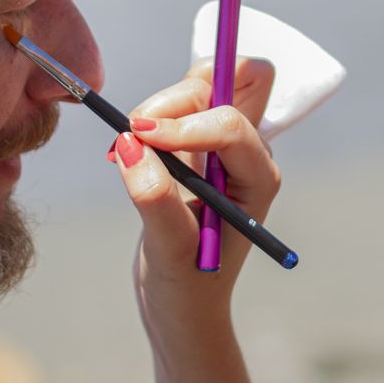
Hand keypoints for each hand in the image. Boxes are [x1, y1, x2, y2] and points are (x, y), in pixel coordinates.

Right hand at [112, 58, 278, 346]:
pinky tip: (125, 152)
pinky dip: (151, 114)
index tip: (140, 136)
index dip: (186, 123)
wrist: (184, 303)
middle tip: (139, 127)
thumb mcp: (170, 251)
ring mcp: (223, 143)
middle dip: (185, 91)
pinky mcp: (196, 143)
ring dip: (161, 104)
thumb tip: (130, 144)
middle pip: (235, 80)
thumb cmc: (187, 285)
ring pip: (205, 84)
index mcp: (258, 177)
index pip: (232, 124)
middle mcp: (248, 152)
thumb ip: (154, 200)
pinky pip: (179, 103)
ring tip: (125, 146)